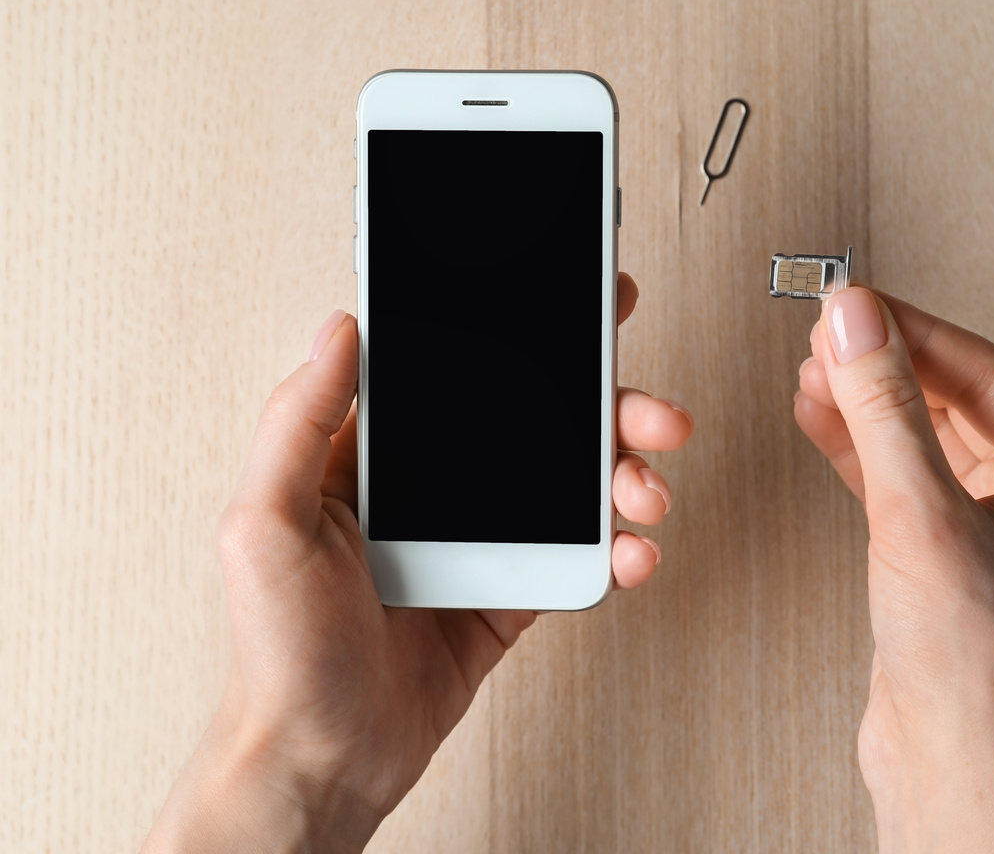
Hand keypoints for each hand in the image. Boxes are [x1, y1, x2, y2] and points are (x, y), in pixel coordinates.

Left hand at [142, 272, 692, 852]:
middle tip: (651, 414)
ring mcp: (480, 541)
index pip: (461, 374)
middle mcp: (435, 489)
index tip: (582, 310)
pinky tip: (632, 552)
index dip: (526, 335)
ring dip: (626, 476)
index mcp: (376, 458)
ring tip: (646, 492)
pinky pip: (578, 556)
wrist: (325, 761)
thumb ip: (297, 422)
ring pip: (572, 485)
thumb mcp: (263, 525)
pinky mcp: (512, 592)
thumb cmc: (280, 654)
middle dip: (608, 409)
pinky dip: (618, 551)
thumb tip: (338, 330)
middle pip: (540, 423)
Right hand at [794, 287, 993, 853]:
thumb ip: (886, 409)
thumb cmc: (980, 667)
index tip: (856, 305)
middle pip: (954, 396)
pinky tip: (823, 418)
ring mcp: (993, 522)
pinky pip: (900, 475)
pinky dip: (858, 446)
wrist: (954, 762)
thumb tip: (858, 324)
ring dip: (866, 401)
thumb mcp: (923, 515)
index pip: (987, 370)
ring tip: (814, 371)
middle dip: (886, 366)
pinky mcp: (945, 550)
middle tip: (829, 332)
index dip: (915, 331)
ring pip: (922, 434)